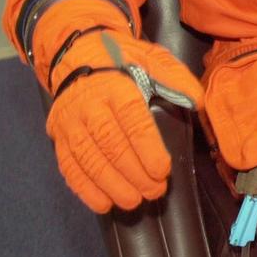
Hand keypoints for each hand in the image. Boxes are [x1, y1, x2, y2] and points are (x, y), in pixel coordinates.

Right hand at [45, 30, 203, 212]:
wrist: (77, 53)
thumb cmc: (122, 59)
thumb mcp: (153, 58)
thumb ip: (176, 78)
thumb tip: (198, 101)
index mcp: (116, 86)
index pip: (132, 122)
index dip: (148, 149)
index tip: (163, 170)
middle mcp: (89, 106)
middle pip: (111, 146)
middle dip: (134, 174)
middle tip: (155, 191)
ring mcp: (70, 123)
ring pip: (89, 160)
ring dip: (112, 186)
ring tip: (134, 201)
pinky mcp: (59, 137)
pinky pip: (69, 167)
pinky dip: (85, 189)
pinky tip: (103, 203)